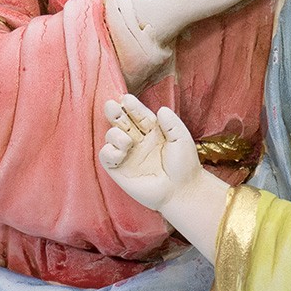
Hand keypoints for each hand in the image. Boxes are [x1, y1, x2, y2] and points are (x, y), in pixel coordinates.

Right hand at [99, 95, 202, 213]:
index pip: (139, 115)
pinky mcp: (119, 170)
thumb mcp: (182, 140)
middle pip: (122, 122)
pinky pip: (106, 156)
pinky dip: (108, 151)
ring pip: (111, 136)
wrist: (181, 191)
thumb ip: (172, 124)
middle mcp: (138, 141)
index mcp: (152, 131)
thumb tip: (161, 109)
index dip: (132, 106)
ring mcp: (128, 154)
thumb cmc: (184, 166)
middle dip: (115, 113)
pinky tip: (120, 152)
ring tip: (127, 141)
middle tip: (111, 105)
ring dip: (114, 134)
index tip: (127, 99)